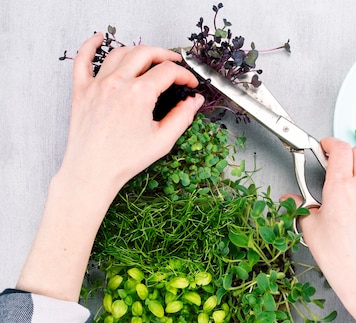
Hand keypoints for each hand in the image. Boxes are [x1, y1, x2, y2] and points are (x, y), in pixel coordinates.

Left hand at [59, 33, 204, 200]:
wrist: (92, 171)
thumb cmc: (124, 160)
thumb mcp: (163, 141)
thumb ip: (182, 117)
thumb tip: (194, 101)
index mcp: (139, 94)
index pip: (168, 72)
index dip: (184, 75)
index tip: (190, 83)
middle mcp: (117, 83)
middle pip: (145, 53)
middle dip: (165, 55)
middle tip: (175, 63)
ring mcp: (97, 84)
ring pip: (119, 53)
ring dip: (138, 51)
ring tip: (149, 56)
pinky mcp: (81, 90)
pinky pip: (82, 60)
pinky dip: (90, 45)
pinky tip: (97, 38)